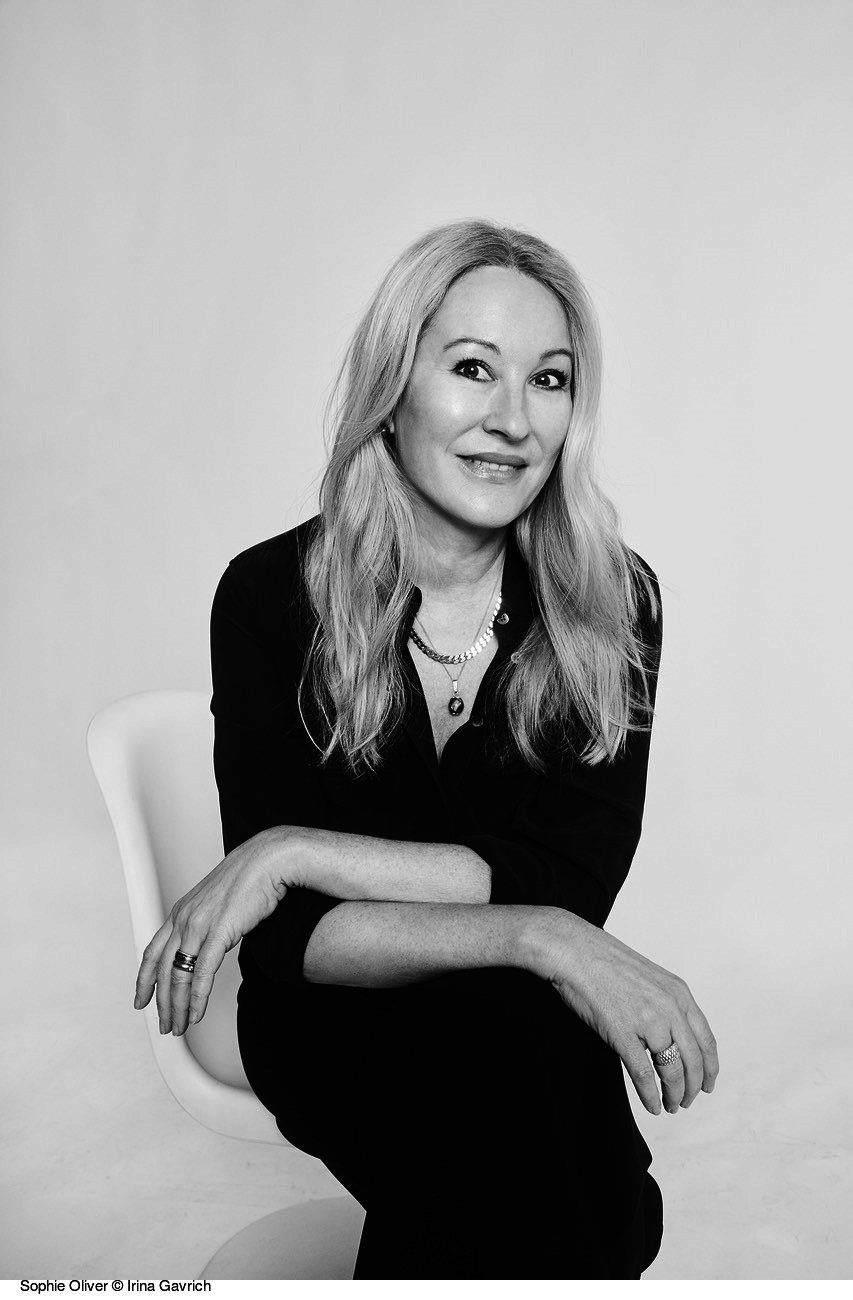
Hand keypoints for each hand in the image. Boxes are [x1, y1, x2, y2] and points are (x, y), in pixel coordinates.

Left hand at [133, 828, 292, 1035]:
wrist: (270, 859)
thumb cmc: (251, 877)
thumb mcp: (218, 900)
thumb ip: (208, 922)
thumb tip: (210, 942)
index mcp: (182, 911)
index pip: (152, 952)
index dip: (144, 980)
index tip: (141, 999)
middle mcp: (184, 918)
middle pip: (163, 970)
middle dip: (161, 1003)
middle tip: (165, 1024)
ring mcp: (199, 925)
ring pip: (178, 977)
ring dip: (177, 1007)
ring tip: (180, 1026)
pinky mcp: (218, 933)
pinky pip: (201, 974)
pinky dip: (196, 998)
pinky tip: (196, 1013)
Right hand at [524, 909, 718, 1115]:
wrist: (574, 951)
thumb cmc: (605, 962)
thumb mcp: (650, 978)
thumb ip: (667, 1004)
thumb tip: (673, 1035)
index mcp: (679, 994)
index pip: (706, 1040)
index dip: (710, 1068)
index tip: (707, 1085)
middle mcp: (670, 1008)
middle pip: (694, 1061)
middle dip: (692, 1088)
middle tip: (686, 1101)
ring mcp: (648, 1021)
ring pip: (673, 1071)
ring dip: (674, 1094)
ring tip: (670, 1106)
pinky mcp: (623, 1033)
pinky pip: (644, 1074)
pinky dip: (651, 1096)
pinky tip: (653, 1106)